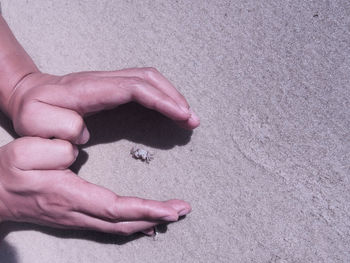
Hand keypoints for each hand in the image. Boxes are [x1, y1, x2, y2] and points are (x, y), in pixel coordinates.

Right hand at [0, 137, 190, 234]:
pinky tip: (146, 222)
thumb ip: (52, 152)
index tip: (169, 209)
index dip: (143, 210)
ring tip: (171, 213)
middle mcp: (78, 213)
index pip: (114, 207)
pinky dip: (132, 224)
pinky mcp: (78, 217)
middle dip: (155, 218)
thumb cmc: (9, 173)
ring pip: (119, 227)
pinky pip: (111, 225)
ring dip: (147, 221)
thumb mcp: (23, 155)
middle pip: (123, 223)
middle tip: (181, 210)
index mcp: (68, 196)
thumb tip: (75, 153)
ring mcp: (79, 219)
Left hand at [6, 68, 199, 143]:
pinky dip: (162, 95)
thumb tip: (84, 132)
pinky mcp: (113, 86)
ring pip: (149, 79)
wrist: (30, 94)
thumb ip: (59, 127)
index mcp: (90, 88)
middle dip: (175, 98)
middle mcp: (104, 80)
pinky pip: (144, 85)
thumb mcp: (36, 121)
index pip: (134, 87)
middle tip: (193, 121)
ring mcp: (110, 81)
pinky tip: (170, 108)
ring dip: (172, 95)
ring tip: (188, 117)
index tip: (182, 117)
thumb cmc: (34, 111)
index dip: (161, 100)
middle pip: (148, 79)